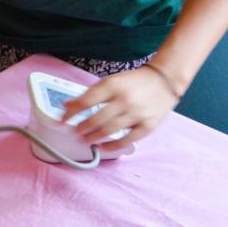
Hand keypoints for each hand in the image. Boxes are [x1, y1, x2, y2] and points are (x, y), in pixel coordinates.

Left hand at [62, 66, 180, 150]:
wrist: (164, 80)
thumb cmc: (133, 81)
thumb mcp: (111, 81)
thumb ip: (91, 93)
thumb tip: (68, 105)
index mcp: (112, 85)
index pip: (86, 101)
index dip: (72, 112)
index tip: (63, 119)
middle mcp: (124, 99)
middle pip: (97, 118)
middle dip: (82, 127)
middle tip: (75, 131)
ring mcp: (137, 113)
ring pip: (110, 130)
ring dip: (94, 137)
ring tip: (85, 139)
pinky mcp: (147, 125)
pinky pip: (127, 140)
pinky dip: (113, 145)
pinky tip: (103, 147)